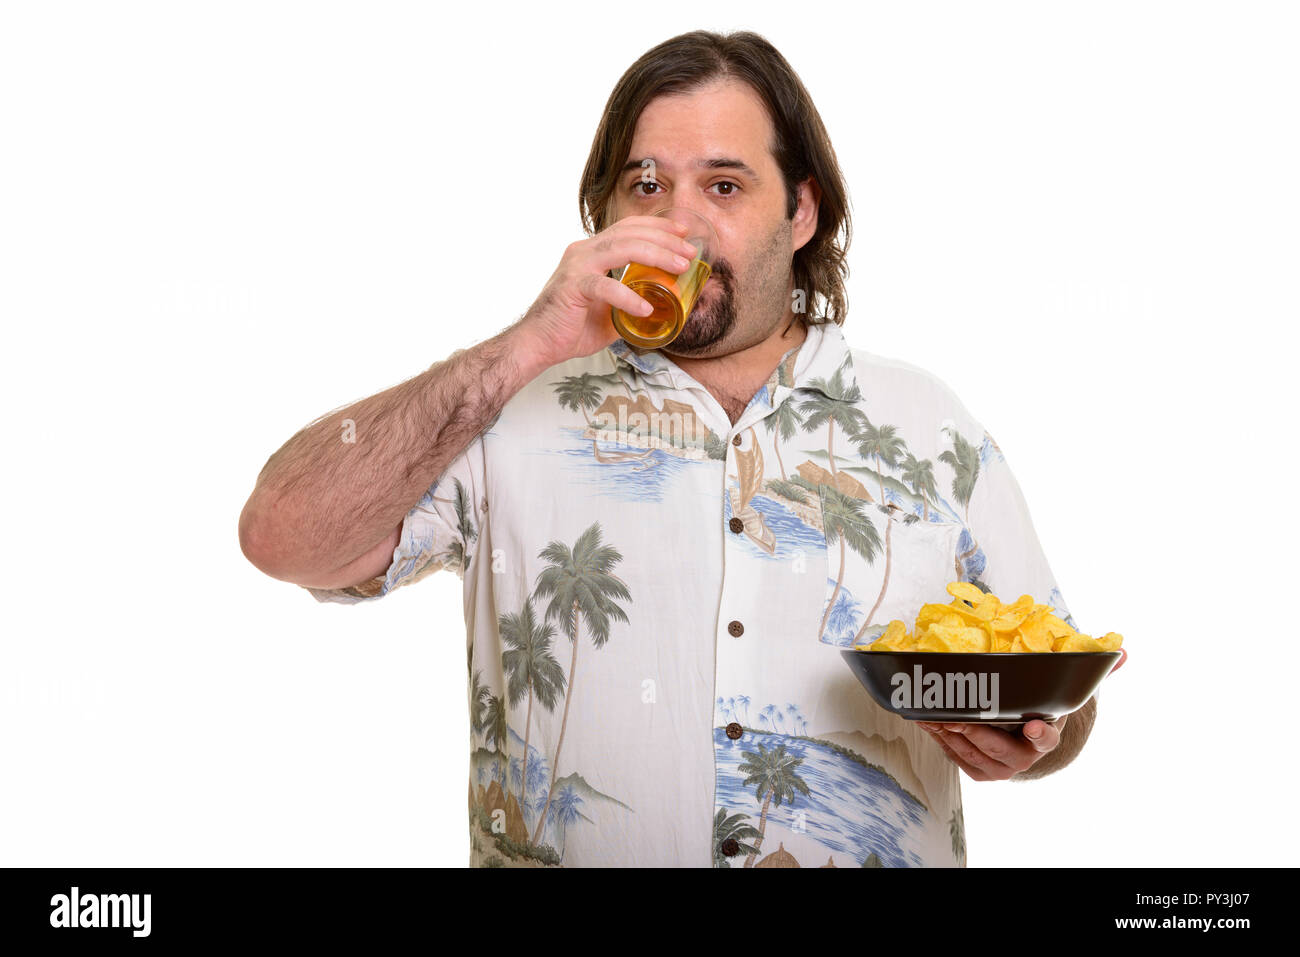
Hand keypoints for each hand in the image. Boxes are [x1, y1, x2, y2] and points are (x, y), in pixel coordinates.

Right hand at [514, 215, 699, 366]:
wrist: (538, 345)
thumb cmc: (571, 328)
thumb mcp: (610, 312)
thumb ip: (631, 303)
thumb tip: (662, 309)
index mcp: (591, 252)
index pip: (627, 228)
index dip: (657, 226)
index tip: (682, 234)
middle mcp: (583, 251)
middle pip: (630, 233)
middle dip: (664, 239)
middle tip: (689, 252)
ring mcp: (576, 266)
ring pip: (621, 249)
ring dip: (655, 255)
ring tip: (679, 268)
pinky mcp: (572, 287)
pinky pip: (605, 286)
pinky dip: (628, 297)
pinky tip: (646, 308)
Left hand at [918, 646, 1126, 779]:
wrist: (1023, 736)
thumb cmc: (1040, 707)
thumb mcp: (1065, 689)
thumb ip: (1090, 671)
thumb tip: (1124, 653)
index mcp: (1046, 734)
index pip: (1047, 739)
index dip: (1039, 734)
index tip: (1031, 726)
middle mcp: (1025, 757)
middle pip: (1000, 749)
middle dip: (977, 733)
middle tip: (956, 717)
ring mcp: (1000, 767)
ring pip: (973, 754)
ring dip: (950, 735)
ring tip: (931, 714)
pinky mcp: (978, 771)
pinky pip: (956, 758)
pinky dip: (939, 741)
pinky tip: (925, 722)